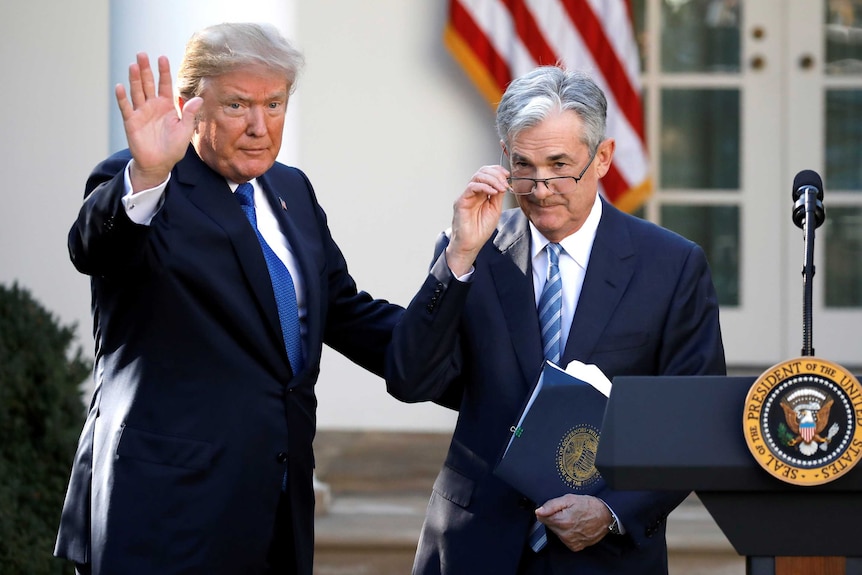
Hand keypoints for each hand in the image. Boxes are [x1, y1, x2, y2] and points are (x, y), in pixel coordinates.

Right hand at [115, 53, 202, 191]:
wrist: (159, 163)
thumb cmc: (173, 147)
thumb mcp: (185, 131)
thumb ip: (190, 114)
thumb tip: (198, 99)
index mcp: (167, 106)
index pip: (165, 84)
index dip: (163, 71)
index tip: (162, 57)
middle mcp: (152, 105)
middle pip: (148, 83)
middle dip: (145, 69)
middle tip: (142, 54)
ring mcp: (141, 112)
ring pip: (136, 92)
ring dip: (134, 79)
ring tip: (133, 65)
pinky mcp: (131, 121)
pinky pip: (126, 107)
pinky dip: (122, 97)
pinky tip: (120, 86)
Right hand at [444, 165, 507, 275]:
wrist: (471, 244)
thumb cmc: (481, 230)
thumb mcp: (495, 209)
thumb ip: (498, 196)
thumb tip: (504, 183)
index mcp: (481, 193)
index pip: (487, 174)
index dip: (497, 171)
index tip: (508, 175)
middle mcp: (473, 192)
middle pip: (482, 171)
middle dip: (496, 173)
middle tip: (505, 181)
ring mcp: (466, 196)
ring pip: (477, 176)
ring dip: (492, 179)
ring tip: (501, 187)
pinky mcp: (461, 201)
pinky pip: (472, 187)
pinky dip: (484, 187)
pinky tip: (493, 192)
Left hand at [535, 494, 611, 551]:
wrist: (606, 516)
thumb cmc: (590, 506)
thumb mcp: (569, 499)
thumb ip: (551, 505)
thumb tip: (539, 511)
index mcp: (562, 521)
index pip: (542, 518)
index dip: (548, 511)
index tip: (556, 508)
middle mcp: (565, 534)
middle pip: (550, 525)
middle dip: (555, 518)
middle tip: (567, 512)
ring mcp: (571, 542)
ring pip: (557, 532)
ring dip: (562, 525)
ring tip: (574, 518)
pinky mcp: (576, 546)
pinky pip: (565, 539)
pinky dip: (568, 533)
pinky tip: (576, 526)